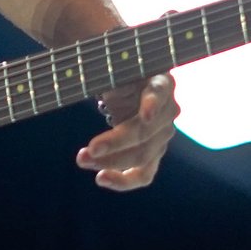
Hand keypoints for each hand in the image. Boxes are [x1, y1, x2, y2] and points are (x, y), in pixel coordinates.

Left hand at [77, 73, 176, 190]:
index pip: (159, 93)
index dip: (153, 104)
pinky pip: (143, 174)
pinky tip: (101, 178)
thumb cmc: (119, 73)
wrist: (128, 86)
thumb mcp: (114, 68)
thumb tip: (108, 86)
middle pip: (145, 132)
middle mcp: (168, 110)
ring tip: (82, 159)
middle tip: (87, 150)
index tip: (146, 115)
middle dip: (115, 143)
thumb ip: (112, 74)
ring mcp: (162, 135)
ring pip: (142, 156)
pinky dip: (124, 181)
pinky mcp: (153, 154)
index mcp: (161, 83)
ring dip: (111, 161)